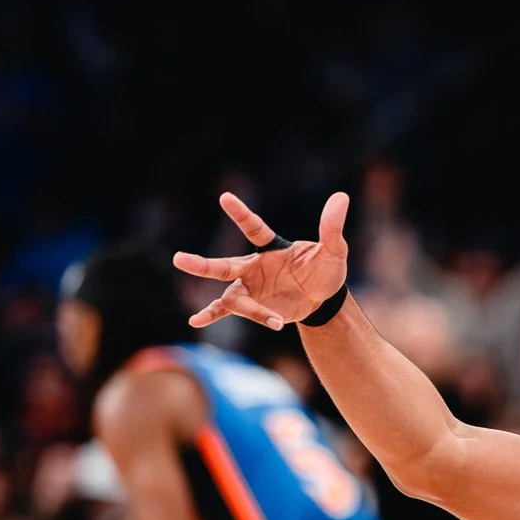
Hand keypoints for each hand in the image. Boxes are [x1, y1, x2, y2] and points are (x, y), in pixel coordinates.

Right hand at [173, 192, 350, 329]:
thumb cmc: (326, 270)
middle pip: (223, 265)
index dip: (241, 215)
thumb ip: (332, 227)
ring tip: (273, 320)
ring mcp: (249, 287)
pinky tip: (195, 322)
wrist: (324, 298)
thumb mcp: (334, 250)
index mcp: (271, 248)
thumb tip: (341, 197)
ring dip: (248, 309)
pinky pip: (228, 311)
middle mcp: (253, 266)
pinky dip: (212, 315)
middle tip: (178, 259)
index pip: (254, 229)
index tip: (225, 198)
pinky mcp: (251, 305)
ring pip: (232, 297)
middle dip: (202, 264)